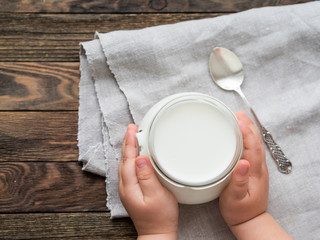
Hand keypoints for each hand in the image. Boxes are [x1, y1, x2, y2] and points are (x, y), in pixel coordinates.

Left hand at [118, 124, 178, 239]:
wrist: (157, 233)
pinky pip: (129, 169)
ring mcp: (127, 189)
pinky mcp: (132, 190)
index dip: (130, 142)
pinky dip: (132, 158)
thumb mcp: (157, 195)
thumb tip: (140, 158)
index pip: (128, 158)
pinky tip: (137, 154)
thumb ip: (147, 176)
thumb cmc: (160, 217)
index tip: (132, 129)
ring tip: (134, 137)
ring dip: (129, 149)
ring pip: (125, 163)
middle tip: (133, 128)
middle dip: (128, 142)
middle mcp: (125, 186)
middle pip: (124, 159)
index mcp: (129, 186)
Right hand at [219, 111, 292, 239]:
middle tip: (238, 113)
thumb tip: (243, 163)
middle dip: (248, 126)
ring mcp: (257, 168)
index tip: (239, 120)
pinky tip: (242, 134)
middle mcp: (258, 168)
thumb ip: (239, 182)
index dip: (247, 133)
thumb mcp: (235, 198)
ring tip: (240, 118)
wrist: (249, 220)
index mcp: (254, 172)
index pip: (253, 147)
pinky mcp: (253, 170)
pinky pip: (252, 149)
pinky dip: (248, 138)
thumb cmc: (239, 210)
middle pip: (256, 142)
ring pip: (255, 144)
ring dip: (249, 129)